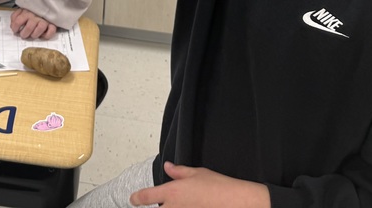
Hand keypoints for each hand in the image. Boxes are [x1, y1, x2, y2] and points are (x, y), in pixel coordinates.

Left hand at [10, 7, 56, 38]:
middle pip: (29, 27)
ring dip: (35, 34)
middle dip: (25, 34)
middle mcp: (35, 16)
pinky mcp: (53, 23)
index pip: (18, 21)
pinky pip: (51, 30)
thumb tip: (12, 26)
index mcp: (26, 12)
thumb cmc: (32, 10)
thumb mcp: (21, 10)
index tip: (15, 30)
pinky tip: (43, 35)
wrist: (46, 3)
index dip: (15, 27)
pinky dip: (47, 35)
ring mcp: (45, 19)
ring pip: (40, 28)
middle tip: (24, 35)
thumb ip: (15, 17)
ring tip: (32, 35)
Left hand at [130, 161, 269, 207]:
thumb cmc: (219, 187)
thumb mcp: (197, 173)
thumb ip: (179, 172)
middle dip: (158, 207)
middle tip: (165, 202)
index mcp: (171, 192)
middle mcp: (173, 207)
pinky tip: (193, 207)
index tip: (133, 200)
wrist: (237, 202)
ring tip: (182, 203)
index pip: (146, 196)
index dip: (137, 199)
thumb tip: (168, 167)